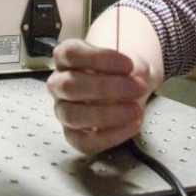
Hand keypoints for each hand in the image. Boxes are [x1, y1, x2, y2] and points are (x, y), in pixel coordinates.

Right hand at [46, 38, 159, 154]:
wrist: (130, 90)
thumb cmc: (124, 73)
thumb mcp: (132, 62)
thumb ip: (134, 68)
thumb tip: (135, 79)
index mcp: (66, 58)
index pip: (70, 54)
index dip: (99, 58)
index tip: (128, 65)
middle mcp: (59, 84)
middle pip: (68, 85)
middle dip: (105, 88)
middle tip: (136, 88)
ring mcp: (63, 110)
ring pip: (72, 115)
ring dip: (107, 114)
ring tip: (135, 110)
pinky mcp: (72, 135)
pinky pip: (83, 141)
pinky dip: (110, 136)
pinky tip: (131, 125)